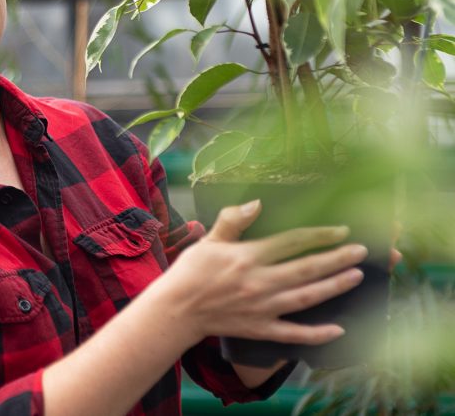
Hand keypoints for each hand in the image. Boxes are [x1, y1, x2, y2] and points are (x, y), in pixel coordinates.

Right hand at [154, 200, 368, 346]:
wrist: (176, 310)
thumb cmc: (190, 272)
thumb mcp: (208, 240)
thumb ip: (232, 221)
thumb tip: (257, 203)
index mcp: (247, 257)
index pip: (291, 242)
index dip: (319, 235)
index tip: (341, 230)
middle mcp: (259, 282)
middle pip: (306, 268)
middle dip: (337, 258)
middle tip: (361, 251)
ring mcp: (262, 307)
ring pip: (307, 297)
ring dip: (334, 287)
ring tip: (356, 277)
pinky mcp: (261, 328)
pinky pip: (294, 333)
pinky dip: (318, 333)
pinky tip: (339, 329)